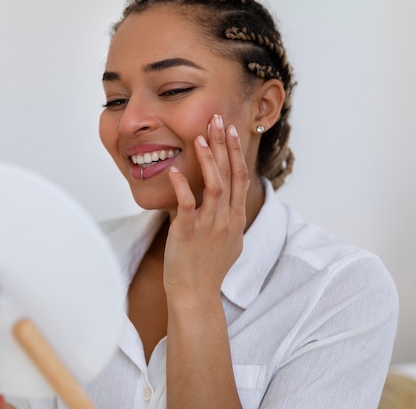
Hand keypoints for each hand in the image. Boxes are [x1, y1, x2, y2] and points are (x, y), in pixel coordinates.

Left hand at [164, 114, 249, 299]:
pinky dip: (181, 186)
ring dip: (209, 160)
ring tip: (200, 137)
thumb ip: (227, 219)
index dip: (236, 152)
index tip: (231, 130)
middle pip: (231, 175)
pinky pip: (186, 205)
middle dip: (225, 145)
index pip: (241, 177)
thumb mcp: (228, 242)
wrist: (196, 295)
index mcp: (236, 218)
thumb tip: (221, 202)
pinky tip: (175, 170)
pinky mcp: (188, 233)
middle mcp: (227, 219)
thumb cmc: (208, 269)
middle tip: (218, 120)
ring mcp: (209, 226)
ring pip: (215, 186)